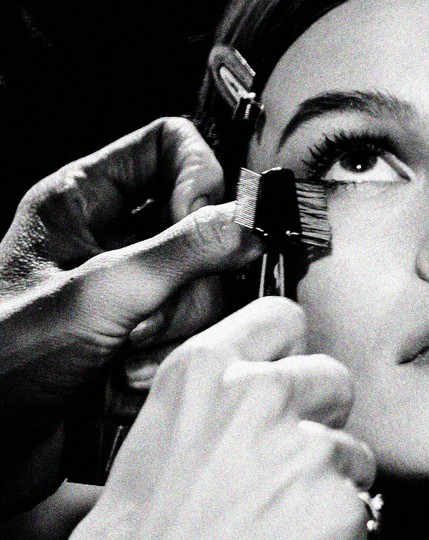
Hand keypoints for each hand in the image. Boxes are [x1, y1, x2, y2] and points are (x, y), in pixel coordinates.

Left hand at [0, 118, 261, 513]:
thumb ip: (179, 253)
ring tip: (128, 355)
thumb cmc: (2, 362)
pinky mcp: (148, 336)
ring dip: (177, 329)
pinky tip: (129, 377)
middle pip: (203, 227)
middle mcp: (114, 237)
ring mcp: (135, 289)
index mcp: (83, 200)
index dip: (199, 176)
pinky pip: (199, 330)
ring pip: (208, 285)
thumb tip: (247, 223)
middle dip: (187, 281)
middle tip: (148, 312)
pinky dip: (171, 358)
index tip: (204, 220)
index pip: (171, 145)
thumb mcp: (96, 295)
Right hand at [71, 297, 374, 539]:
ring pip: (350, 447)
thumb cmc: (144, 529)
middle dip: (318, 416)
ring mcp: (305, 447)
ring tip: (276, 510)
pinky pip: (360, 501)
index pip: (281, 317)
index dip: (288, 353)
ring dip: (327, 477)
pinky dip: (337, 522)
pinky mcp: (339, 501)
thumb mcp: (158, 434)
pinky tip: (291, 535)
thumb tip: (262, 375)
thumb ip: (216, 395)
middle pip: (333, 377)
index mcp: (204, 370)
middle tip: (281, 461)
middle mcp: (259, 394)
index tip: (287, 373)